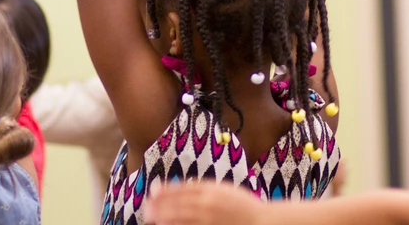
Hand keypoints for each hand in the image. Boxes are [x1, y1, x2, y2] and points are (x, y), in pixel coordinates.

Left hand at [144, 183, 265, 224]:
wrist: (262, 224)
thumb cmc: (243, 206)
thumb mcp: (223, 190)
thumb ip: (204, 189)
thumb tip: (181, 189)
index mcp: (211, 190)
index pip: (183, 188)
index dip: (166, 190)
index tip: (152, 191)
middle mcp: (208, 204)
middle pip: (179, 204)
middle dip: (160, 205)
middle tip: (146, 208)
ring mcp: (209, 221)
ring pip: (182, 219)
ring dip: (165, 218)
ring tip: (152, 218)